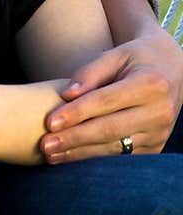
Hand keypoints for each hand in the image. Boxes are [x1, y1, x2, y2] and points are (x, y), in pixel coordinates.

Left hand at [40, 28, 182, 161]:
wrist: (172, 70)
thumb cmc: (136, 59)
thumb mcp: (116, 55)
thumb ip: (90, 72)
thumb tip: (66, 95)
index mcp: (151, 84)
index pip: (106, 101)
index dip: (76, 113)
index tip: (49, 122)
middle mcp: (160, 112)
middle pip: (109, 129)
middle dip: (74, 139)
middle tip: (45, 145)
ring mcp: (160, 133)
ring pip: (114, 148)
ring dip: (80, 154)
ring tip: (51, 155)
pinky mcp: (155, 147)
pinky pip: (121, 157)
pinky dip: (94, 159)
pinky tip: (71, 159)